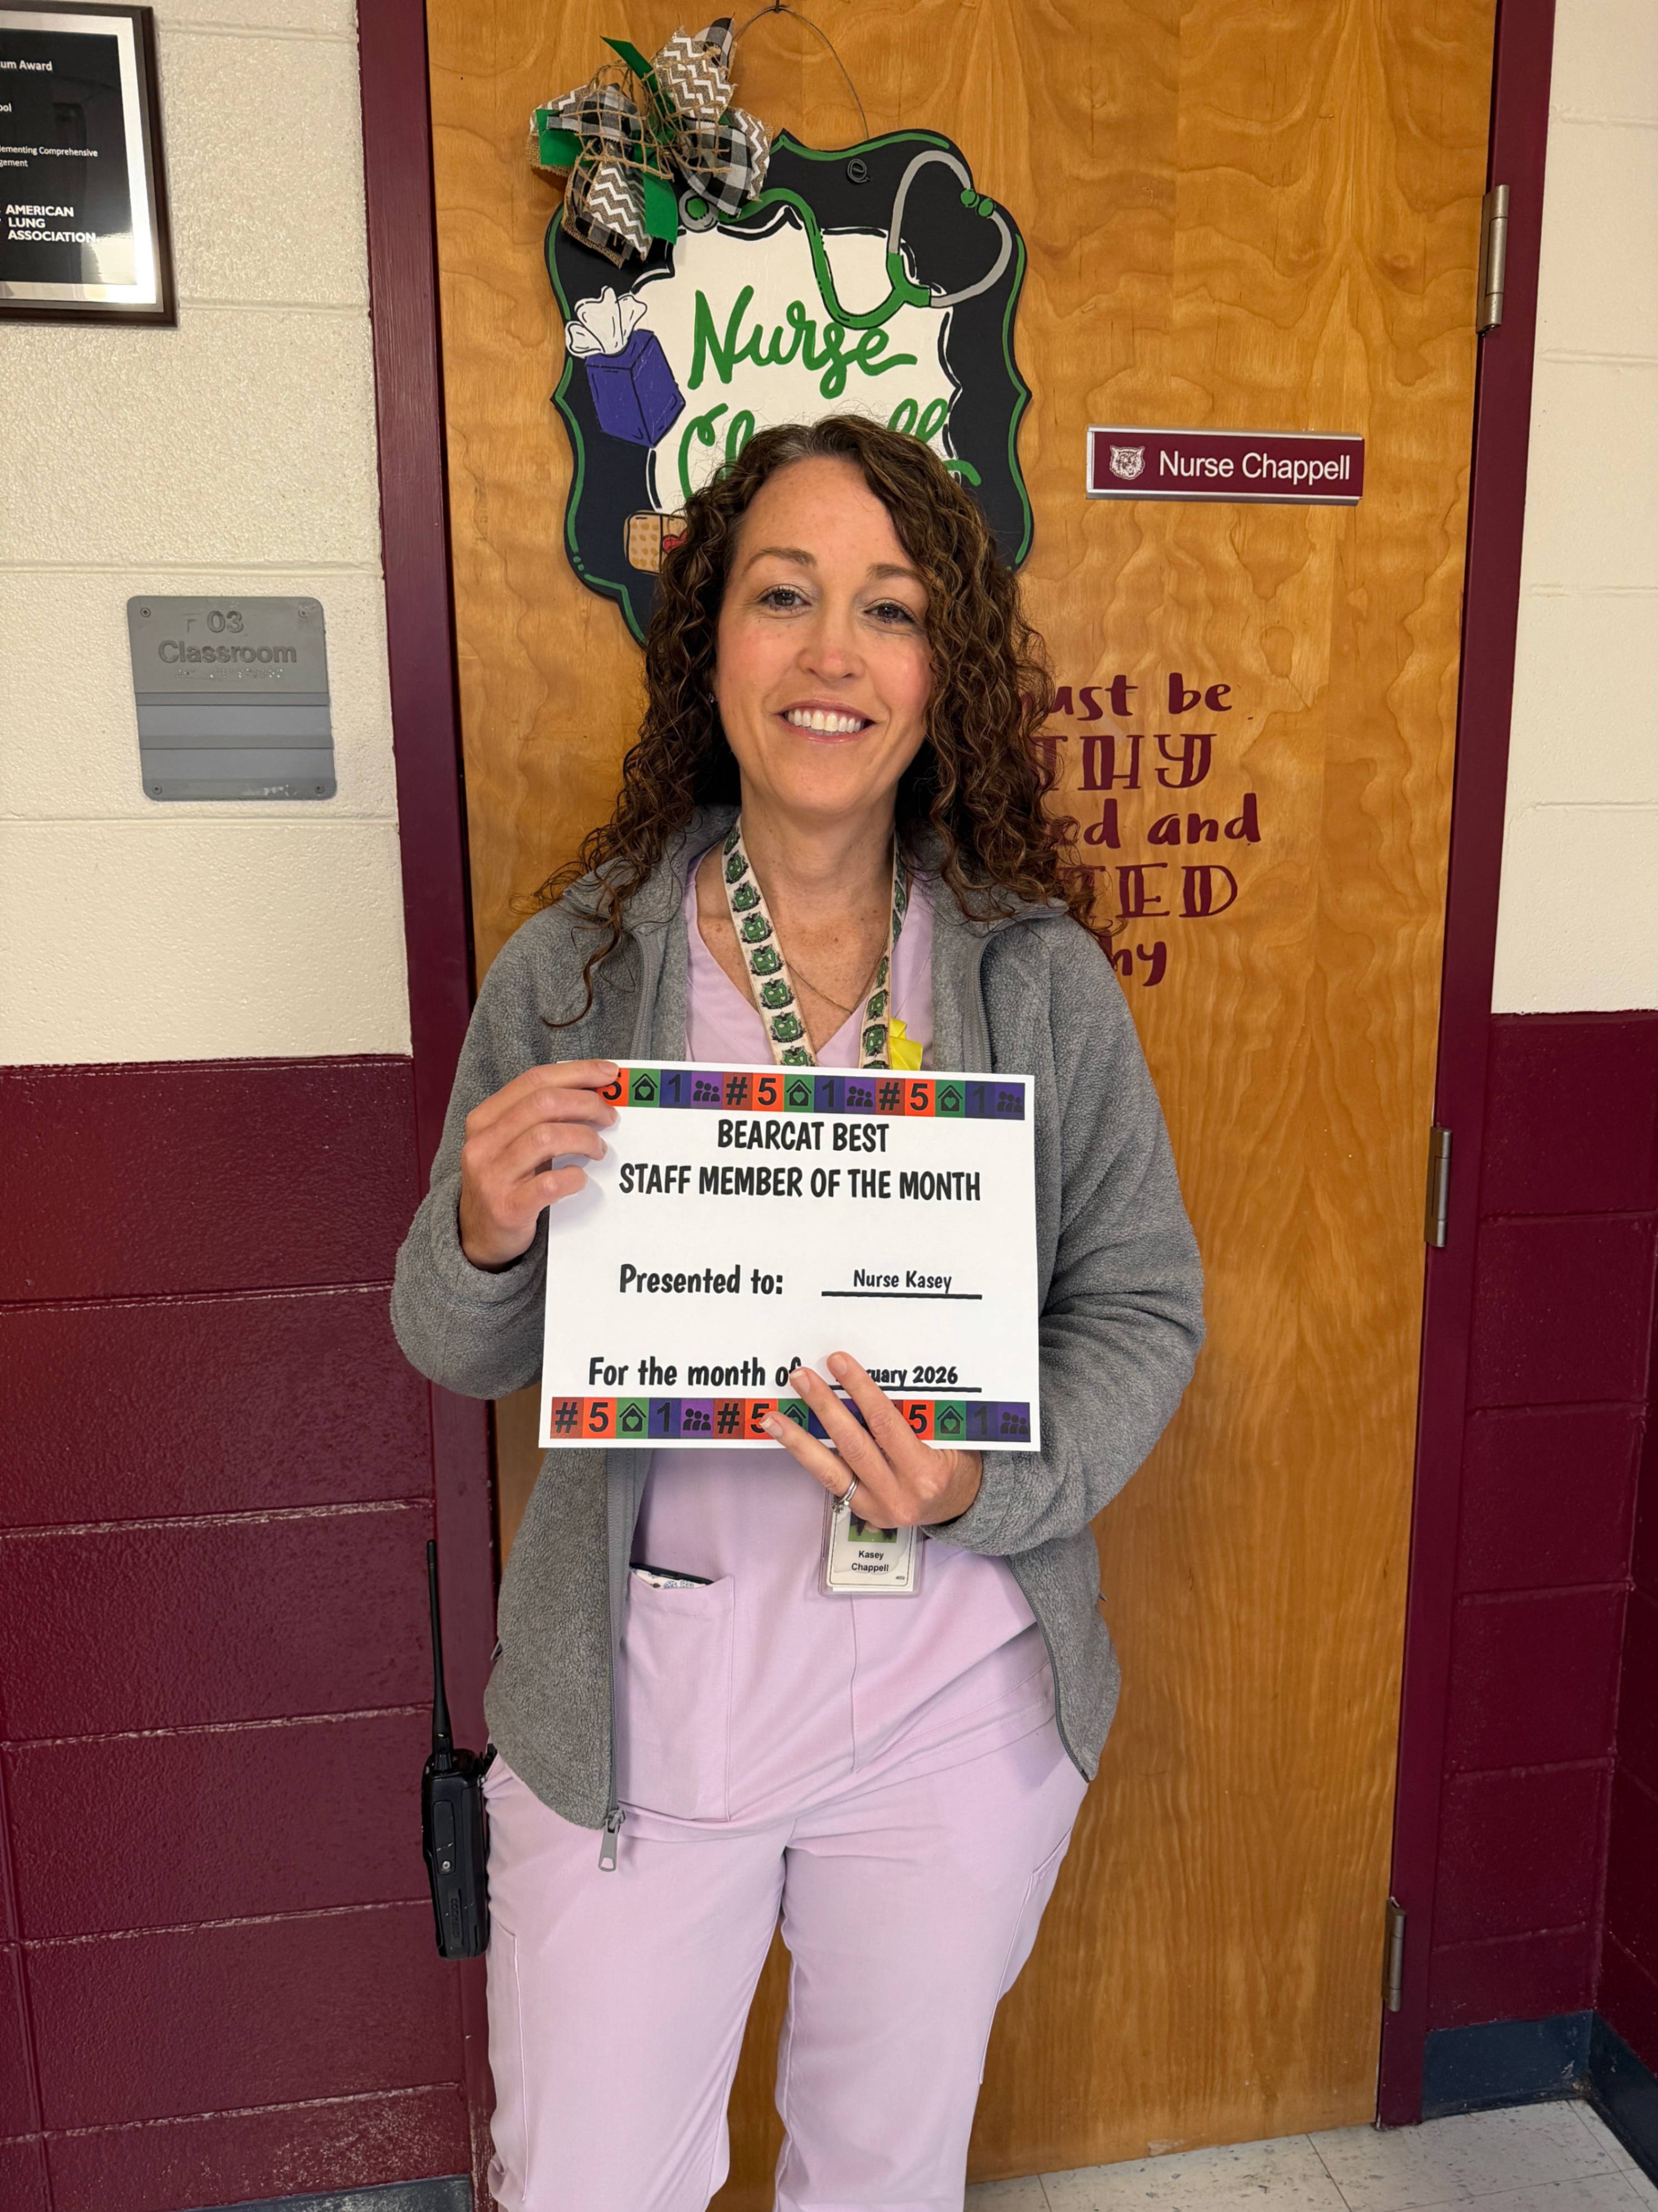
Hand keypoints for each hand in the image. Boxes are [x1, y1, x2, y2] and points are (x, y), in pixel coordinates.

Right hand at [457, 1059, 618, 1268]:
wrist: (479, 1236)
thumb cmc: (506, 1181)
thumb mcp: (512, 1143)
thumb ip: (541, 1117)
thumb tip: (596, 1092)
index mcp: (484, 1119)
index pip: (534, 1080)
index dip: (576, 1072)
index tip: (609, 1074)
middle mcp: (483, 1143)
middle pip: (543, 1104)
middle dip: (586, 1103)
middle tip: (609, 1117)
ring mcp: (492, 1177)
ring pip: (546, 1138)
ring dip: (584, 1138)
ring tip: (598, 1149)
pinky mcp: (507, 1208)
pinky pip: (549, 1184)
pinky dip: (574, 1177)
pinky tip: (581, 1179)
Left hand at [761, 1353, 983, 1528]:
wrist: (963, 1506)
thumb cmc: (958, 1462)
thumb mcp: (949, 1436)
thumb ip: (917, 1417)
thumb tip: (870, 1384)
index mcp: (926, 1471)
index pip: (885, 1423)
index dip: (860, 1390)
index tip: (839, 1362)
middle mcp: (899, 1494)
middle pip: (853, 1444)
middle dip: (824, 1408)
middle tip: (801, 1377)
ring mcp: (878, 1507)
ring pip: (830, 1470)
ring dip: (798, 1440)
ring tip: (771, 1418)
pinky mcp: (863, 1512)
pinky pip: (831, 1481)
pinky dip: (808, 1458)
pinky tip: (788, 1439)